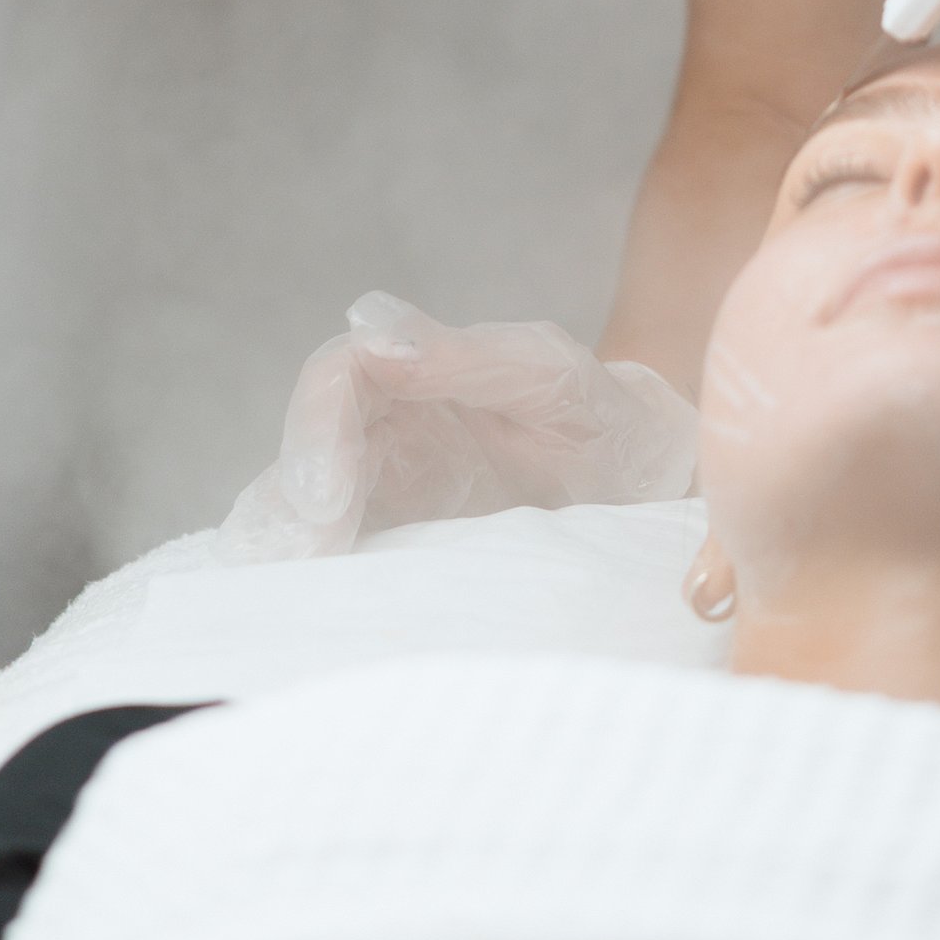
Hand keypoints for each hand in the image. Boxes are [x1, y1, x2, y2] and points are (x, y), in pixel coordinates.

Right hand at [222, 297, 695, 560]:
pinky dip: (310, 579)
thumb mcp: (549, 376)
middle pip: (308, 451)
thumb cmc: (605, 418)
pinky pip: (337, 556)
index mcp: (421, 369)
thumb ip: (465, 356)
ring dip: (287, 547)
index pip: (340, 379)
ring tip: (295, 595)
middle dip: (292, 505)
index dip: (317, 429)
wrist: (652, 493)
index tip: (324, 498)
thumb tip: (367, 329)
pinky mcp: (397, 546)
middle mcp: (390, 426)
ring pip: (306, 506)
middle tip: (302, 565)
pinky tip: (309, 611)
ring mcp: (389, 488)